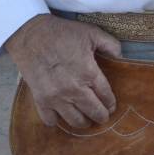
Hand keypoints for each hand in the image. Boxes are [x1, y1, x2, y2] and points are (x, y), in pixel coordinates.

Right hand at [4, 14, 121, 129]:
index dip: (111, 103)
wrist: (31, 34)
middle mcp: (74, 89)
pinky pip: (51, 120)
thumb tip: (121, 57)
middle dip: (101, 116)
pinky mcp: (41, 99)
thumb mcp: (91, 32)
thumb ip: (110, 44)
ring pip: (75, 120)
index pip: (106, 96)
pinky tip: (61, 115)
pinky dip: (57, 121)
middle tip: (103, 117)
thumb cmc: (63, 33)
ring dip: (83, 122)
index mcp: (89, 73)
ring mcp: (57, 97)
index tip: (111, 106)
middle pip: (93, 112)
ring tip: (85, 119)